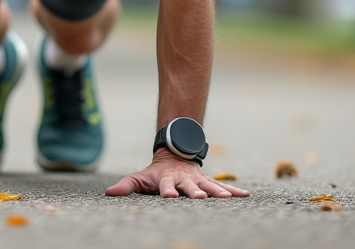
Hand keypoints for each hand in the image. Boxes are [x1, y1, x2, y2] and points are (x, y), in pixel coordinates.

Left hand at [105, 150, 250, 198]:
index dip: (167, 191)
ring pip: (209, 186)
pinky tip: (246, 195)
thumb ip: (126, 186)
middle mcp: (183, 180)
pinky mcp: (207, 182)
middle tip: (201, 198)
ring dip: (218, 192)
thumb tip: (108, 193)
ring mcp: (197, 180)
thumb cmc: (154, 174)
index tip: (169, 196)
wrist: (173, 156)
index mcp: (166, 180)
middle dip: (195, 192)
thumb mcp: (139, 178)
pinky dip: (233, 191)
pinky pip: (223, 187)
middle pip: (190, 187)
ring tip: (228, 198)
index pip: (166, 186)